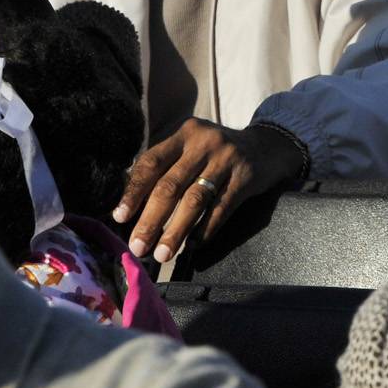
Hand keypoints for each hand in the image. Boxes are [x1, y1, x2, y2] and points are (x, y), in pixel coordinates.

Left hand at [113, 119, 302, 262]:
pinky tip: (194, 245)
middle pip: (171, 185)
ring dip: (176, 230)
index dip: (134, 191)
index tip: (120, 218)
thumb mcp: (192, 148)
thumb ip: (165, 166)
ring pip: (195, 199)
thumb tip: (126, 202)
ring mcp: (227, 158)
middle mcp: (204, 142)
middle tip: (137, 246)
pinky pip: (221, 208)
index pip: (152, 162)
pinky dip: (205, 229)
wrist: (268, 146)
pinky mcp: (246, 176)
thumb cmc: (217, 154)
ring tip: (162, 253)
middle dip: (151, 219)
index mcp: (184, 134)